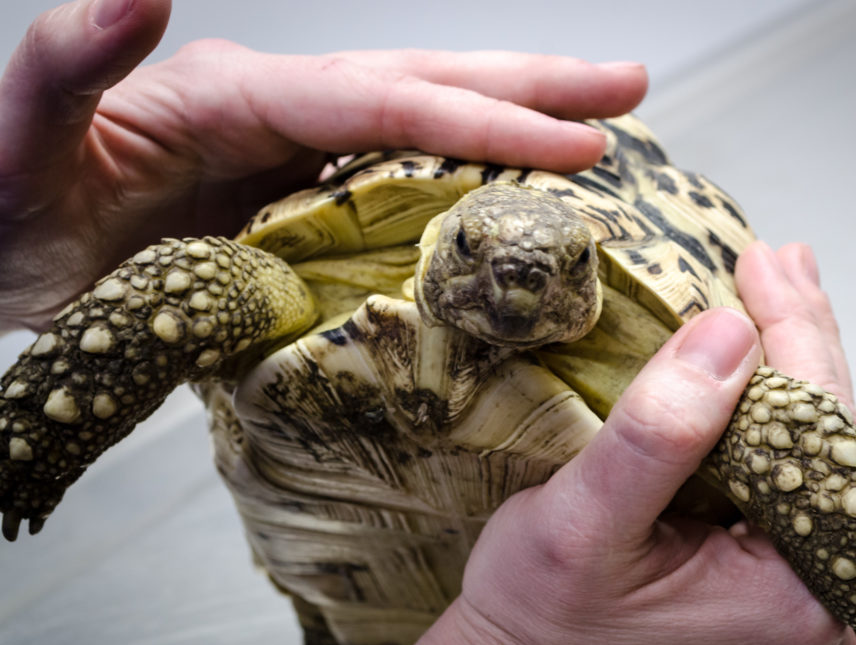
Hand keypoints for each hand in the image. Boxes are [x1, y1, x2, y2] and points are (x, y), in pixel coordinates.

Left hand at [0, 0, 646, 331]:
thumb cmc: (2, 205)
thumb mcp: (18, 139)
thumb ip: (69, 64)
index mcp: (234, 96)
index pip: (379, 102)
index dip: (481, 118)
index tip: (577, 142)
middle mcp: (276, 112)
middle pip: (424, 86)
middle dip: (530, 87)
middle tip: (629, 85)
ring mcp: (290, 159)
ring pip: (422, 129)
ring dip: (513, 125)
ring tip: (598, 127)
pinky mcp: (291, 204)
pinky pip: (393, 191)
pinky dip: (461, 187)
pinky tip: (505, 199)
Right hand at [369, 242, 855, 644]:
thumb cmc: (536, 625)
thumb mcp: (583, 525)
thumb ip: (658, 437)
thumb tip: (731, 334)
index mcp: (797, 598)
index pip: (826, 441)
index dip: (802, 339)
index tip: (772, 265)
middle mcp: (819, 606)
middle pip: (832, 448)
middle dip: (801, 347)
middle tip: (778, 263)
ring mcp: (797, 599)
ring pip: (807, 462)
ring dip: (783, 376)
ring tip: (770, 296)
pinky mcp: (767, 588)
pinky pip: (779, 486)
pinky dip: (762, 421)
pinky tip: (749, 373)